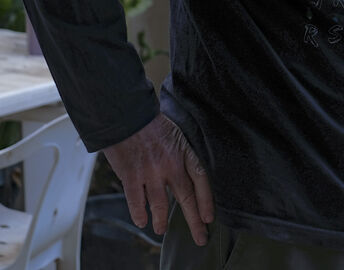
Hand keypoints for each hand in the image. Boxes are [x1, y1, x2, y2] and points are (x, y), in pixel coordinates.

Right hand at [103, 112, 213, 245]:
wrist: (126, 114)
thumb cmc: (150, 124)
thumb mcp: (175, 133)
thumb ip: (180, 155)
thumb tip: (184, 178)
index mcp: (183, 151)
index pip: (201, 179)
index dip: (206, 200)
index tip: (209, 218)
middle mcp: (170, 164)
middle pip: (186, 197)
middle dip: (195, 221)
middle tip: (200, 237)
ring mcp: (151, 171)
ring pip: (161, 205)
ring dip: (162, 221)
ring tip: (160, 229)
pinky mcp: (131, 175)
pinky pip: (137, 203)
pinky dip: (140, 215)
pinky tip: (142, 221)